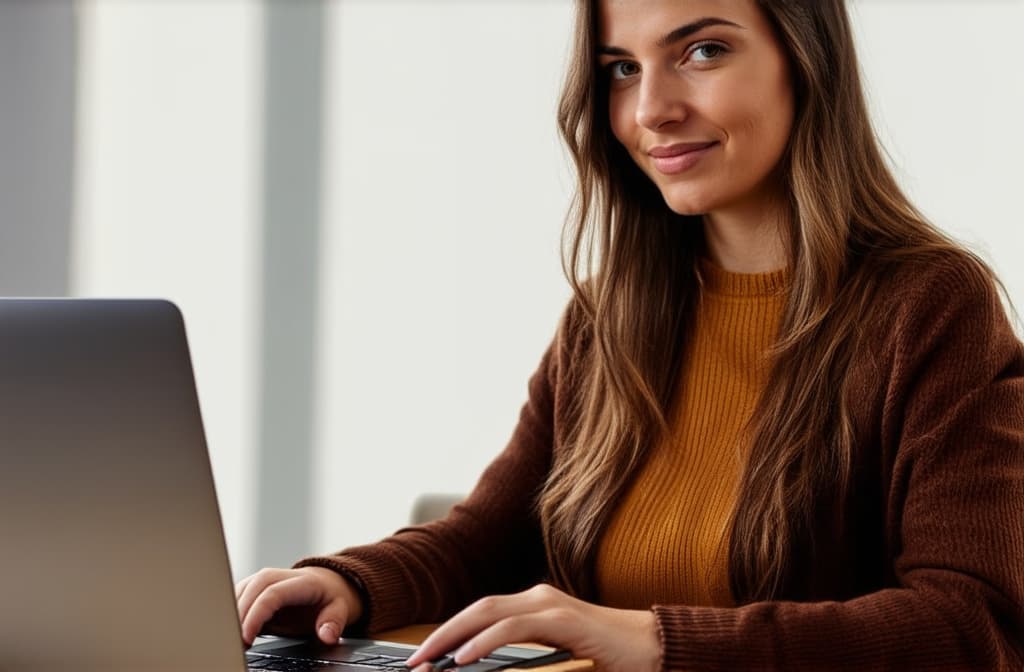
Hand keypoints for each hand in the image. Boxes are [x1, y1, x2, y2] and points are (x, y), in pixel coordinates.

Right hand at [235, 567, 363, 646]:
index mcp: (302, 581)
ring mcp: (266, 579)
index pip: (272, 594)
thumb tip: (327, 635)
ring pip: (242, 589)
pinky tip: (228, 629)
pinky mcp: (255, 587)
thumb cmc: (330, 598)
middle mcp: (280, 576)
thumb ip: (334, 623)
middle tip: (233, 641)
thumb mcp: (341, 610)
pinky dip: (230, 611)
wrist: (328, 584)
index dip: (256, 615)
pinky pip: (238, 595)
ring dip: (231, 612)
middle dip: (239, 615)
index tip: (247, 637)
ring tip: (227, 637)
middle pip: (252, 589)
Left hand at [405, 584, 659, 671]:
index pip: (481, 615)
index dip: (449, 634)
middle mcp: (538, 599)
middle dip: (440, 634)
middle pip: (476, 609)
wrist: (653, 649)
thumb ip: (526, 663)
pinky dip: (485, 640)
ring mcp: (550, 605)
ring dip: (452, 636)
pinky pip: (514, 626)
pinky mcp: (564, 619)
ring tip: (427, 660)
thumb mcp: (556, 662)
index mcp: (534, 609)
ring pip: (488, 611)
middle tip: (413, 661)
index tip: (424, 659)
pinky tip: (464, 658)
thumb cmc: (608, 658)